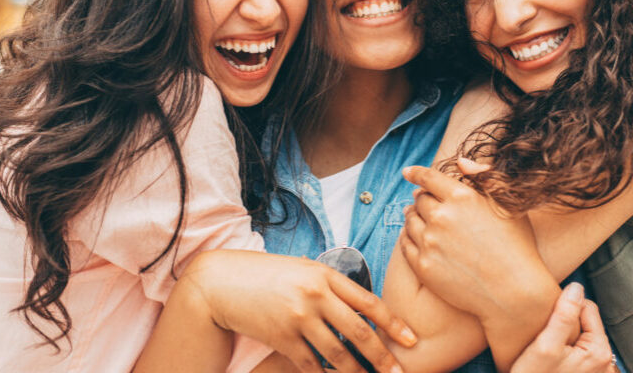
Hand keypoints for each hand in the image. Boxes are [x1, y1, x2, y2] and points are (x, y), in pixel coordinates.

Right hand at [183, 249, 415, 372]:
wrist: (222, 282)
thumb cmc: (267, 274)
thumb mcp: (302, 269)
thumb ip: (330, 285)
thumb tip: (361, 307)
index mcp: (324, 275)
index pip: (368, 302)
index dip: (393, 323)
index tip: (410, 340)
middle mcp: (315, 296)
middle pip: (359, 332)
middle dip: (382, 357)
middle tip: (398, 372)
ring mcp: (298, 319)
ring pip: (338, 355)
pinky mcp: (282, 339)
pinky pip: (312, 365)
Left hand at [399, 163, 553, 326]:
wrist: (514, 293)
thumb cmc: (517, 246)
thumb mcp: (507, 205)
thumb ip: (484, 176)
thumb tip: (460, 161)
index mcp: (461, 197)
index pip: (428, 178)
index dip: (416, 173)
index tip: (408, 172)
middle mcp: (441, 216)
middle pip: (419, 199)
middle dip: (421, 197)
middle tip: (424, 201)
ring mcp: (430, 242)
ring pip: (410, 220)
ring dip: (413, 216)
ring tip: (419, 218)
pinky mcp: (423, 266)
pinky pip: (405, 244)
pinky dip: (408, 237)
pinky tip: (416, 238)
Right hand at [511, 283, 616, 372]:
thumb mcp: (545, 345)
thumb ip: (563, 315)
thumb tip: (576, 288)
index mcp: (598, 351)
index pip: (587, 307)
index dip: (565, 307)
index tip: (548, 319)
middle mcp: (604, 362)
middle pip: (586, 322)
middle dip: (566, 323)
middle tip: (547, 336)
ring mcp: (597, 370)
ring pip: (581, 336)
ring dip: (565, 336)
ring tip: (549, 347)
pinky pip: (579, 351)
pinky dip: (567, 349)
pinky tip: (553, 358)